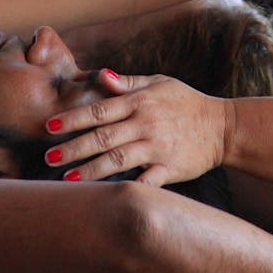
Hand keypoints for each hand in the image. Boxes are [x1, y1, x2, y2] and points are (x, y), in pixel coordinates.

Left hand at [47, 73, 229, 185]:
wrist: (223, 127)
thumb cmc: (186, 102)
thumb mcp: (159, 84)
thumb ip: (127, 83)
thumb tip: (100, 75)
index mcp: (140, 102)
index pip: (100, 110)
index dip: (73, 118)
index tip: (50, 127)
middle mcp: (146, 124)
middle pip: (103, 137)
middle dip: (74, 148)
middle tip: (48, 157)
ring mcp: (158, 147)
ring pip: (118, 160)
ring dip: (91, 170)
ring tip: (67, 179)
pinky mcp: (170, 169)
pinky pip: (146, 181)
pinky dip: (129, 189)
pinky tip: (108, 198)